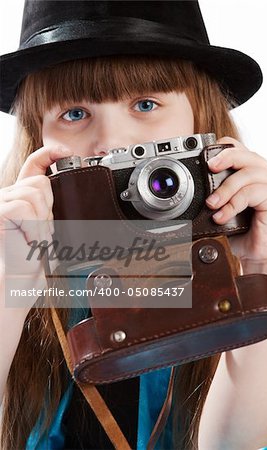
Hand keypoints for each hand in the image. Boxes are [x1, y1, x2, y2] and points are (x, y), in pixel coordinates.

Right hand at [0, 146, 72, 292]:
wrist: (12, 289)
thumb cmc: (26, 267)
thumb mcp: (41, 232)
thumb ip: (45, 210)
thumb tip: (58, 188)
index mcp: (17, 200)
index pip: (33, 167)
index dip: (48, 154)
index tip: (65, 152)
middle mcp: (5, 197)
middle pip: (41, 182)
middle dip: (48, 211)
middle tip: (39, 236)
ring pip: (36, 193)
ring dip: (41, 222)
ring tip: (31, 241)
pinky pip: (26, 208)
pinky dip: (33, 228)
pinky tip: (26, 242)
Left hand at [205, 137, 266, 265]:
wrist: (263, 257)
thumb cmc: (246, 234)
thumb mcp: (226, 210)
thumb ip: (216, 197)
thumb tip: (191, 193)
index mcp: (254, 174)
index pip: (239, 149)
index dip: (221, 149)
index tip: (204, 159)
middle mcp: (266, 175)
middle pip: (244, 153)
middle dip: (223, 157)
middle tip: (208, 168)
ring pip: (247, 172)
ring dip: (225, 188)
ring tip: (211, 204)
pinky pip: (251, 192)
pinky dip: (233, 204)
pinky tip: (222, 216)